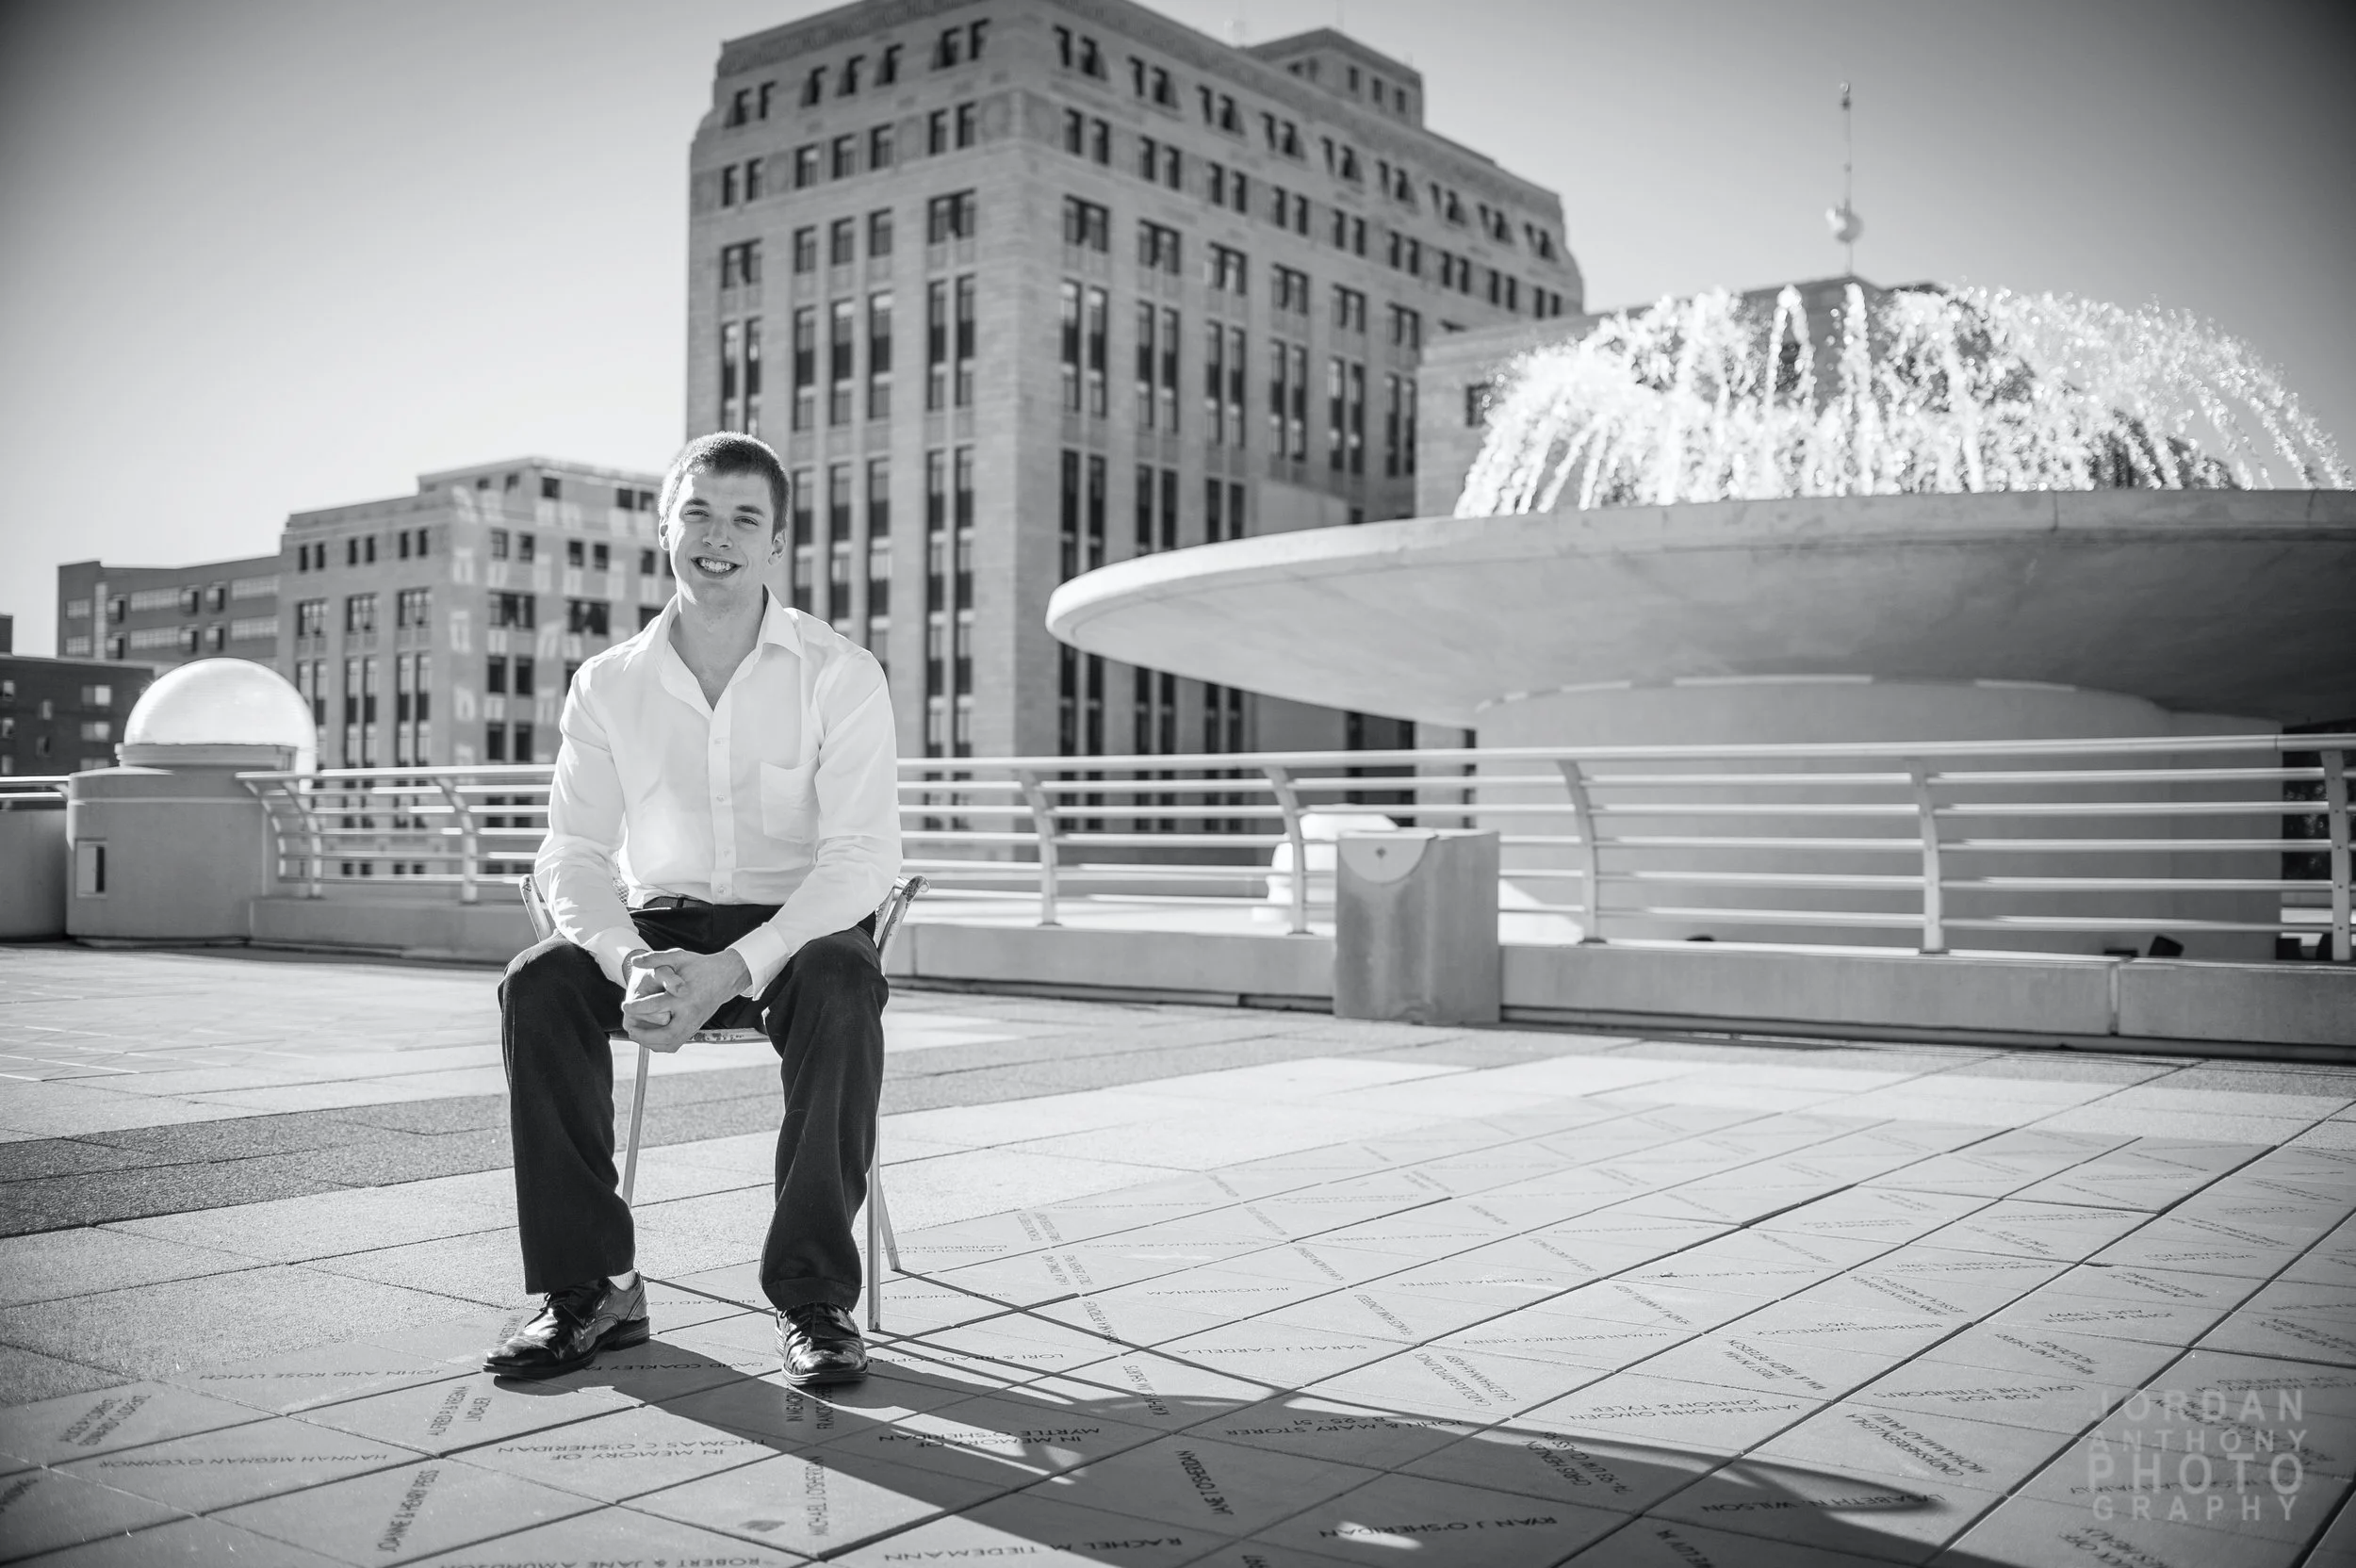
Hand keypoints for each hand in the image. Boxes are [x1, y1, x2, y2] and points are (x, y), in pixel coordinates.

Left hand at [620, 947, 751, 1052]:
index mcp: (684, 996)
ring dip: (651, 1043)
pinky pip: (677, 1044)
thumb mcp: (678, 957)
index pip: (656, 1006)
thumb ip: (655, 958)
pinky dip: (661, 1045)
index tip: (624, 1006)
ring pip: (671, 1043)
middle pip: (665, 1034)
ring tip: (636, 1035)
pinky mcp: (696, 1028)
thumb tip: (634, 961)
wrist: (725, 976)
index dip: (636, 1008)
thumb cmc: (700, 966)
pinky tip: (650, 1039)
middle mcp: (690, 1013)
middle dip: (643, 1035)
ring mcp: (694, 1023)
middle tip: (630, 1028)